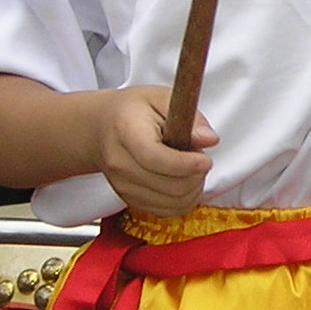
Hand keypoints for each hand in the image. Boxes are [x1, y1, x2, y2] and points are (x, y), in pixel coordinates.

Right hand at [97, 85, 214, 215]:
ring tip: (192, 168)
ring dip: (193, 189)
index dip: (186, 164)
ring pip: (173, 203)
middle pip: (169, 186)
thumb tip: (209, 139)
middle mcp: (120, 163)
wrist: (101, 128)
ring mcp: (123, 186)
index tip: (206, 160)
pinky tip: (184, 181)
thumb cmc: (133, 111)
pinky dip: (184, 200)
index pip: (155, 158)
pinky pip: (168, 211)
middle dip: (196, 175)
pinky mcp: (130, 200)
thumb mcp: (161, 98)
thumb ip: (189, 116)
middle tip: (200, 158)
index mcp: (127, 131)